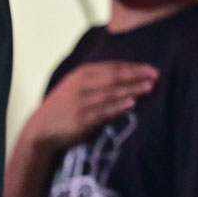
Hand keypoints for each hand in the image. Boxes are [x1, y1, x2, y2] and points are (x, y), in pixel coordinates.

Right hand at [26, 61, 157, 151]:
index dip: (134, 67)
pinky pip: (103, 112)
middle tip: (156, 76)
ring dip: (132, 89)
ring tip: (149, 87)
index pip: (113, 67)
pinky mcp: (80, 120)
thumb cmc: (67, 105)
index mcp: (82, 74)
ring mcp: (80, 103)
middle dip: (136, 76)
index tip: (152, 70)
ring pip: (111, 93)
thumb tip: (133, 76)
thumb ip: (102, 80)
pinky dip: (118, 106)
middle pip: (114, 77)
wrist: (41, 129)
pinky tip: (132, 103)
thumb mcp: (79, 86)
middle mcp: (81, 86)